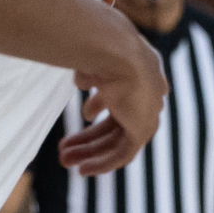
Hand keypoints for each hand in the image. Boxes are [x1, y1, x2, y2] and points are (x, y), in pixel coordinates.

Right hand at [59, 25, 166, 176]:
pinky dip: (103, 163)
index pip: (121, 99)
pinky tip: (83, 171)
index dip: (98, 109)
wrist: (115, 48)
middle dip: (89, 138)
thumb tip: (83, 82)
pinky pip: (123, 154)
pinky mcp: (143, 130)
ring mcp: (148, 113)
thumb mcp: (92, 56)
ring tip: (65, 161)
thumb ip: (92, 72)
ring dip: (90, 152)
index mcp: (141, 73)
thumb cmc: (97, 41)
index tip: (83, 117)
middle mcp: (149, 95)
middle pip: (116, 123)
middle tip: (65, 149)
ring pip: (117, 141)